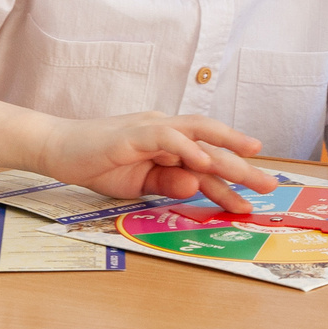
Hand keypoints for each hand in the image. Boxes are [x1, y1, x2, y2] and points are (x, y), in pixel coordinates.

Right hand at [37, 112, 280, 212]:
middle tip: (269, 185)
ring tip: (248, 167)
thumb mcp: (138, 184)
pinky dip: (185, 147)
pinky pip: (165, 137)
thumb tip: (196, 188)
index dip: (231, 181)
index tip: (252, 199)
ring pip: (196, 134)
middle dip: (241, 166)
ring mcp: (151, 129)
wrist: (58, 149)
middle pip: (211, 146)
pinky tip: (202, 162)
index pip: (206, 163)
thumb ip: (167, 185)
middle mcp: (166, 130)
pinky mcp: (133, 133)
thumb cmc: (97, 164)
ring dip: (224, 151)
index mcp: (169, 144)